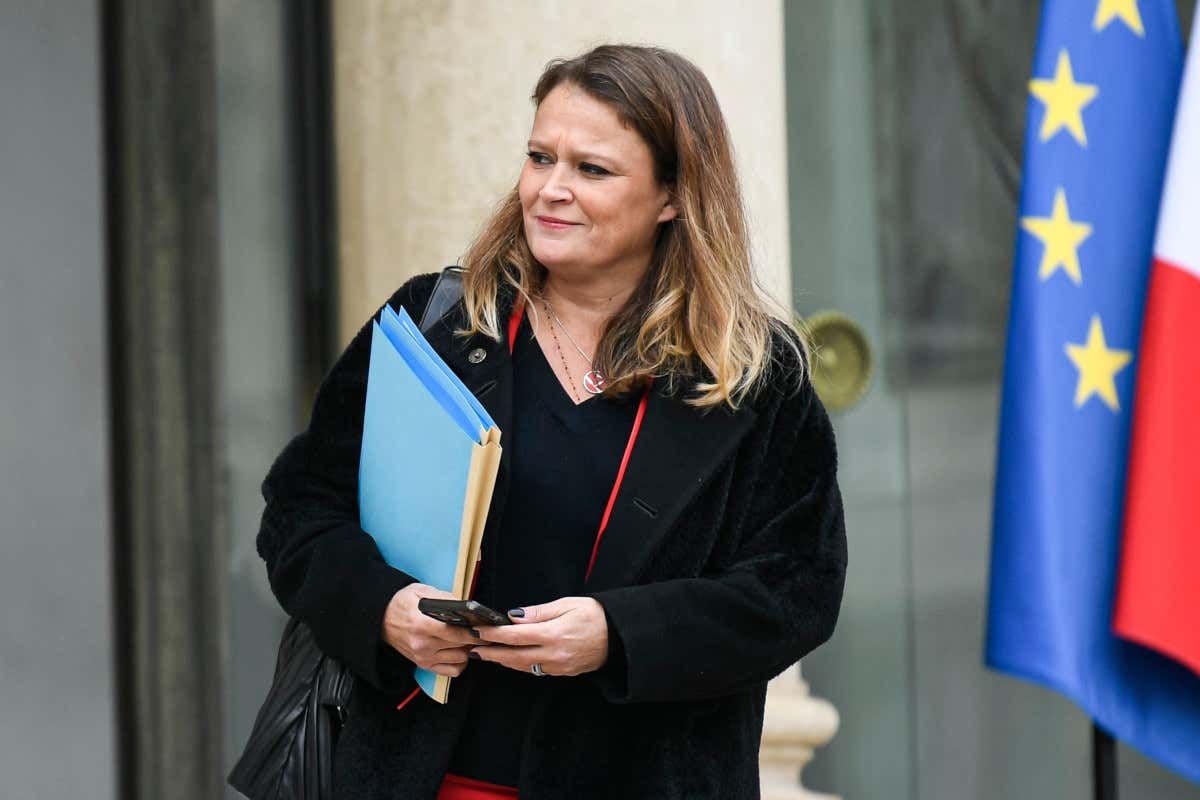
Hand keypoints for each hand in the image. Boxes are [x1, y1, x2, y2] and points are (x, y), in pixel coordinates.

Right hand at [381, 583, 477, 676]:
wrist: (379, 619)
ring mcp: (423, 657)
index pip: (456, 633)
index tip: (486, 628)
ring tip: (470, 639)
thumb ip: (445, 598)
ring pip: (459, 660)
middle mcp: (422, 645)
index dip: (475, 632)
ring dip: (469, 650)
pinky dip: (460, 662)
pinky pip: (451, 671)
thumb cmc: (400, 603)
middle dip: (475, 639)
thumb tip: (466, 606)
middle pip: (461, 647)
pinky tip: (459, 650)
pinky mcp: (423, 665)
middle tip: (483, 631)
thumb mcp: (420, 591)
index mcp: (422, 625)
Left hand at [472, 597, 608, 676]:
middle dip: (491, 653)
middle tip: (472, 649)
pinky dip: (520, 664)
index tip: (478, 631)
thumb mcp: (568, 604)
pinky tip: (511, 659)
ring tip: (486, 655)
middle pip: (514, 656)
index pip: (516, 636)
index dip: (494, 634)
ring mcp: (558, 666)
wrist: (620, 637)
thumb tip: (514, 616)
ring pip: (523, 666)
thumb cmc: (596, 615)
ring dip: (503, 661)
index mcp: (554, 634)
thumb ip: (539, 612)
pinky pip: (536, 670)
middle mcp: (554, 654)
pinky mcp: (563, 672)